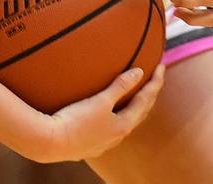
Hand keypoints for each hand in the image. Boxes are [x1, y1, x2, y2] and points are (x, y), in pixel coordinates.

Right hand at [28, 64, 164, 162]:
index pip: (145, 100)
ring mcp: (105, 142)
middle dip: (148, 95)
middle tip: (153, 79)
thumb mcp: (100, 101)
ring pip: (126, 121)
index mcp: (124, 125)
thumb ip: (120, 86)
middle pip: (140, 113)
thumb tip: (139, 72)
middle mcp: (118, 136)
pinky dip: (118, 116)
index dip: (155, 83)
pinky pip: (112, 127)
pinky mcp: (91, 144)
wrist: (51, 142)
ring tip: (134, 95)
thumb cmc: (76, 121)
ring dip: (134, 107)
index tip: (161, 67)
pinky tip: (109, 114)